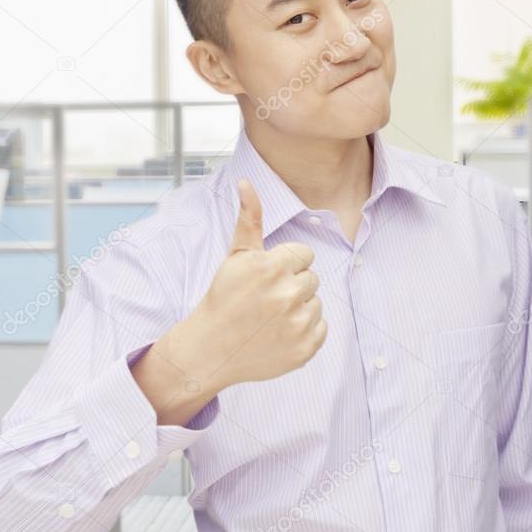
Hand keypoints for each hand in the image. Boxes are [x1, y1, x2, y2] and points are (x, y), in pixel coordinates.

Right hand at [188, 178, 326, 390]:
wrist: (211, 349)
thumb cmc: (224, 297)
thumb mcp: (236, 256)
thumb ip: (249, 219)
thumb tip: (246, 183)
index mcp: (271, 267)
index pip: (304, 255)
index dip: (285, 265)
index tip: (266, 278)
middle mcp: (287, 295)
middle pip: (312, 278)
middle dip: (292, 285)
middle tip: (266, 299)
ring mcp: (297, 324)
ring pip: (316, 303)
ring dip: (299, 308)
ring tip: (271, 318)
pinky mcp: (305, 349)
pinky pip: (321, 328)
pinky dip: (305, 332)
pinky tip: (279, 334)